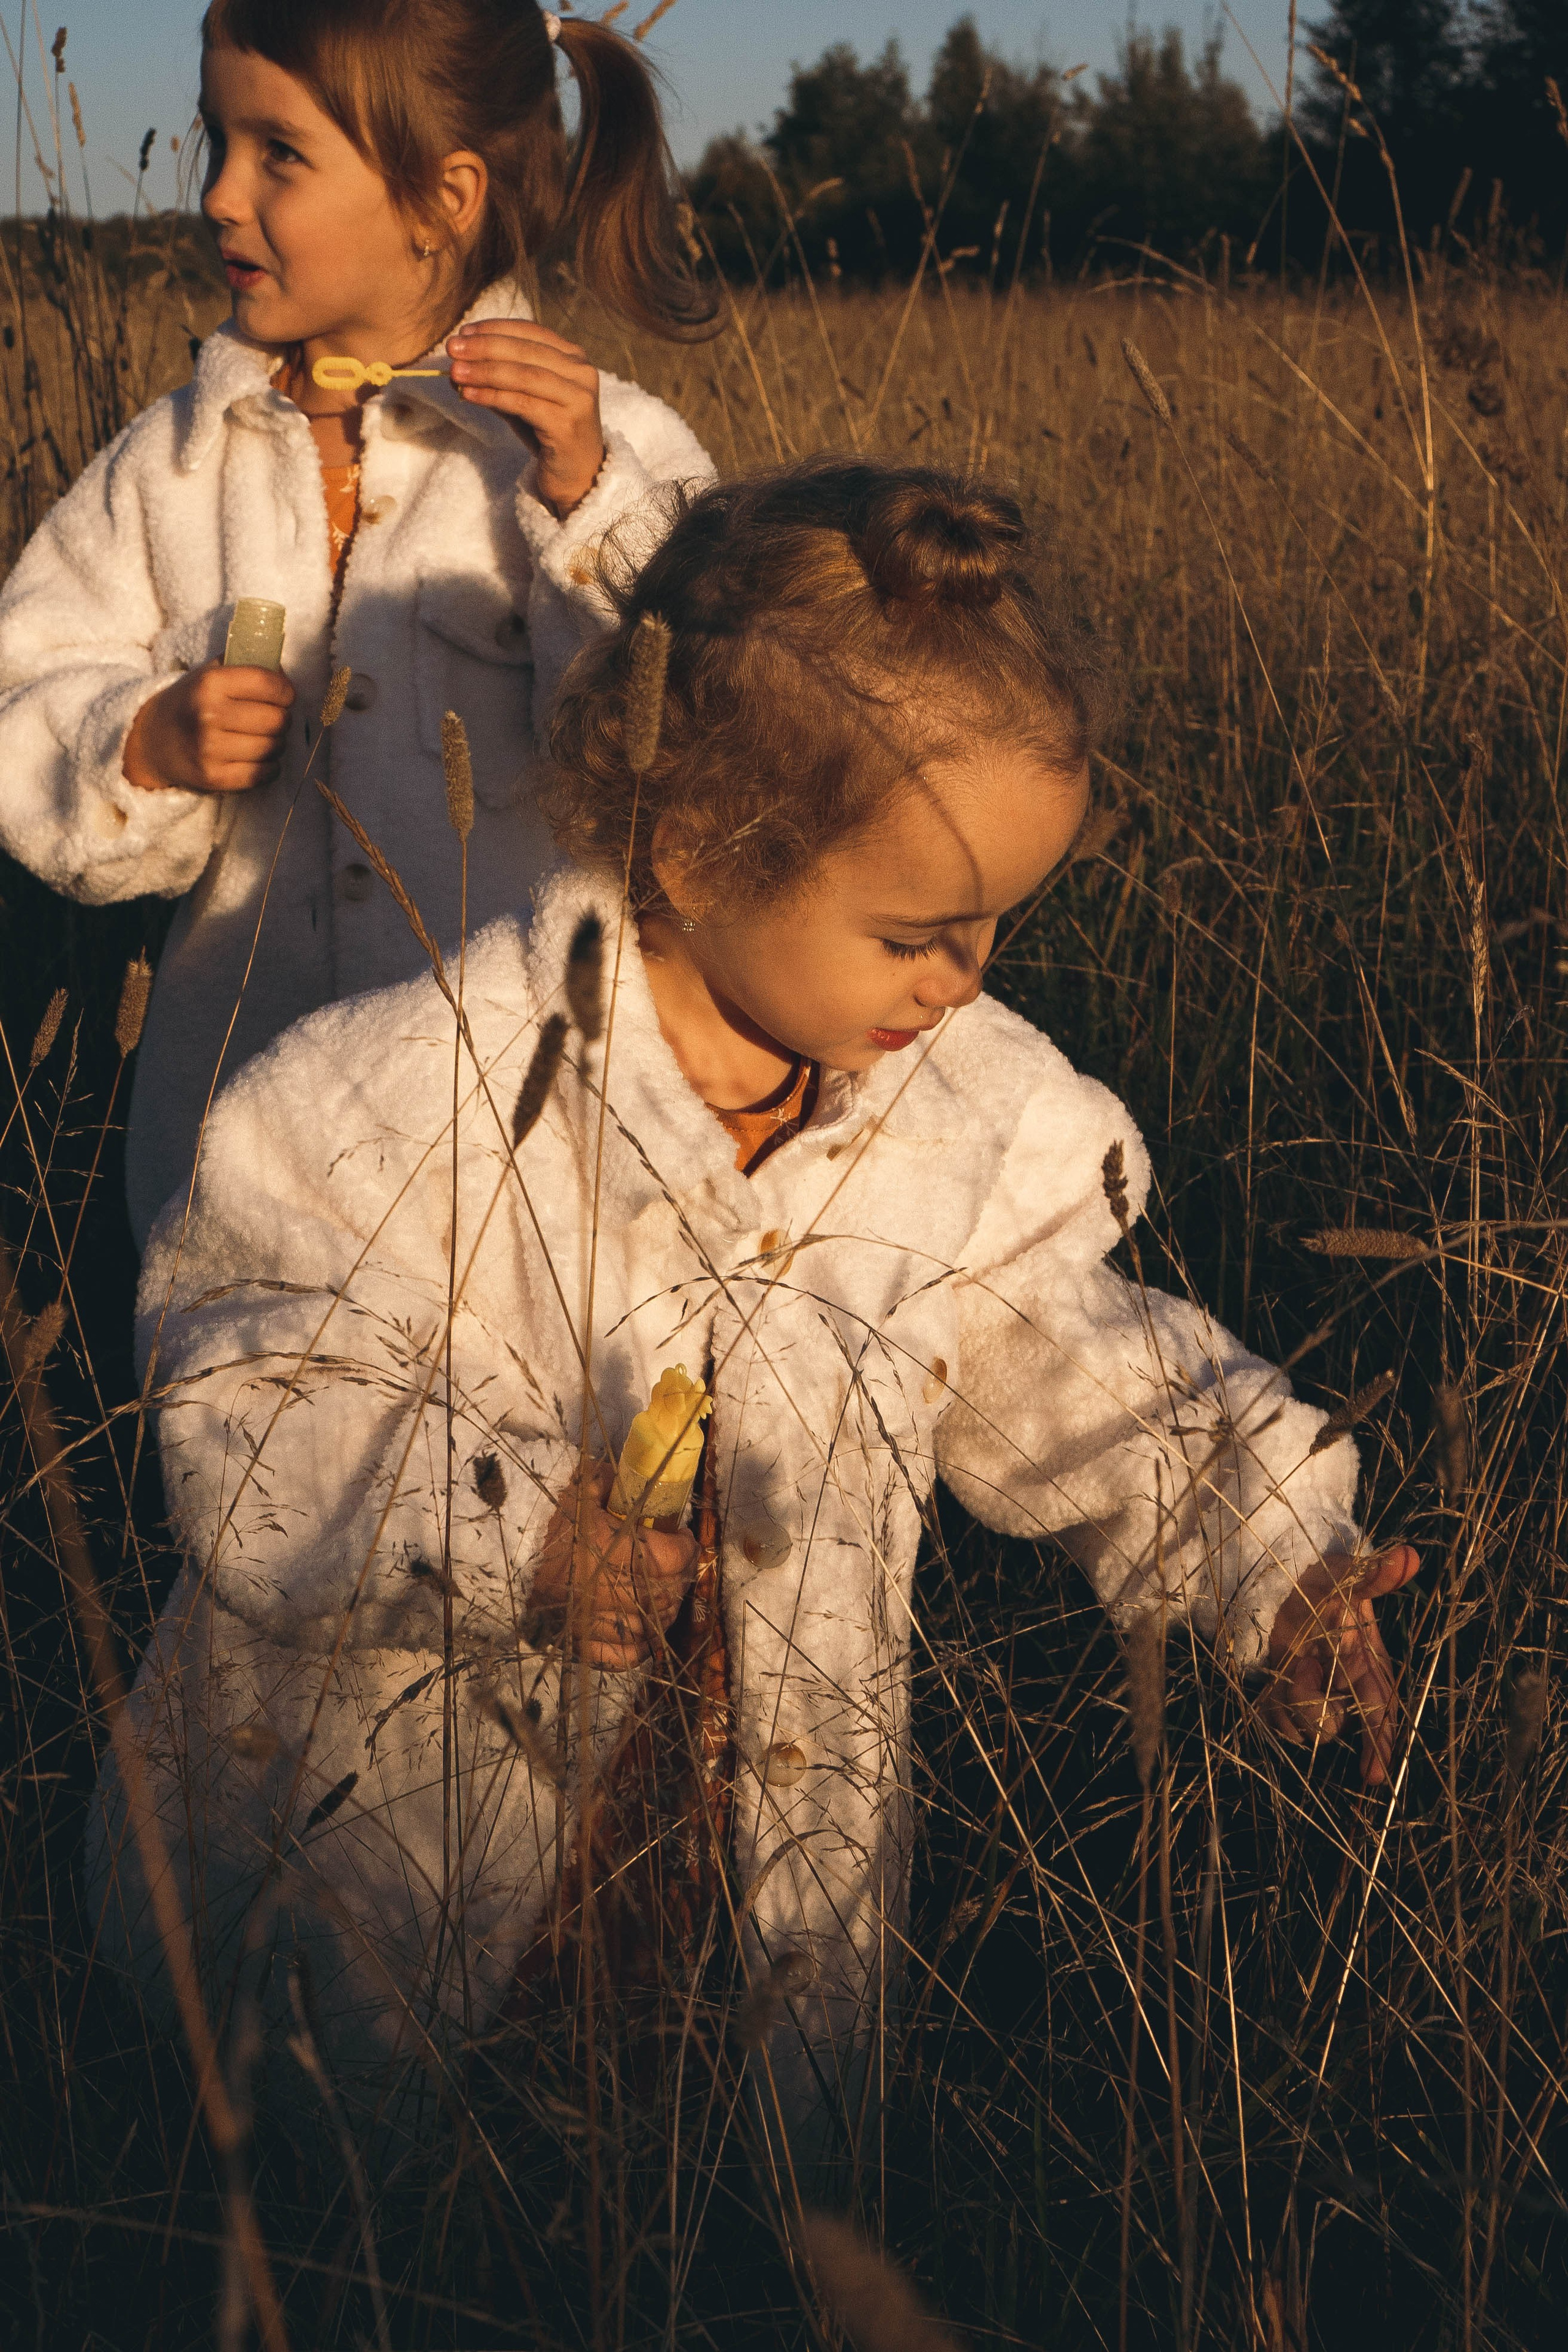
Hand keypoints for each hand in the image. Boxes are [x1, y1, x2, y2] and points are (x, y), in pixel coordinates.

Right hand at [122, 662, 293, 794]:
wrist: (152, 740)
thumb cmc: (190, 703)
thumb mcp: (209, 674)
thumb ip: (245, 665)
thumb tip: (285, 672)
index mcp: (210, 683)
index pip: (270, 684)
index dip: (286, 691)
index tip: (284, 695)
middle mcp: (209, 715)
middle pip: (277, 719)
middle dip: (281, 718)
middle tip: (271, 719)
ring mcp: (210, 749)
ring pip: (274, 747)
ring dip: (275, 743)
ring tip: (262, 738)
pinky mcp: (214, 777)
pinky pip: (265, 773)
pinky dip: (269, 767)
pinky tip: (258, 758)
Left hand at [446, 317, 604, 517]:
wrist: (578, 476)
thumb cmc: (548, 434)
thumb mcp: (521, 400)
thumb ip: (496, 381)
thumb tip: (456, 365)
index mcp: (573, 357)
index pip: (530, 331)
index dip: (494, 328)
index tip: (463, 332)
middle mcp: (581, 373)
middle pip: (525, 351)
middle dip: (484, 347)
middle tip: (452, 348)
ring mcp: (578, 399)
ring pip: (524, 376)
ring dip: (485, 371)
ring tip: (455, 373)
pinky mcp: (567, 425)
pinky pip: (523, 404)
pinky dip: (493, 397)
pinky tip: (469, 395)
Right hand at [528, 1462, 696, 1670]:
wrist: (502, 1555)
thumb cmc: (544, 1520)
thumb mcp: (579, 1491)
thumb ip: (611, 1483)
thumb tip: (639, 1476)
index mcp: (612, 1552)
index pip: (672, 1557)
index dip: (687, 1548)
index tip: (683, 1537)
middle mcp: (608, 1592)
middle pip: (668, 1594)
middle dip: (680, 1577)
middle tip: (678, 1564)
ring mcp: (595, 1622)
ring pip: (652, 1626)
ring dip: (666, 1609)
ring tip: (664, 1593)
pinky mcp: (580, 1642)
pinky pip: (623, 1656)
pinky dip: (640, 1646)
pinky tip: (644, 1631)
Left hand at [1263, 1543, 1420, 1784]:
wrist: (1287, 1583)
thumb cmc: (1324, 1584)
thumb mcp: (1346, 1578)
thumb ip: (1375, 1575)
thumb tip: (1407, 1555)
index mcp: (1368, 1667)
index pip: (1380, 1715)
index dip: (1379, 1748)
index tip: (1373, 1777)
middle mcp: (1345, 1689)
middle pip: (1333, 1728)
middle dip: (1313, 1704)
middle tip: (1304, 1665)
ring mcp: (1316, 1695)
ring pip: (1302, 1729)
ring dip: (1289, 1702)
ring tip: (1291, 1664)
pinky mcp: (1287, 1697)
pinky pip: (1277, 1722)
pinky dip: (1271, 1707)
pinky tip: (1273, 1681)